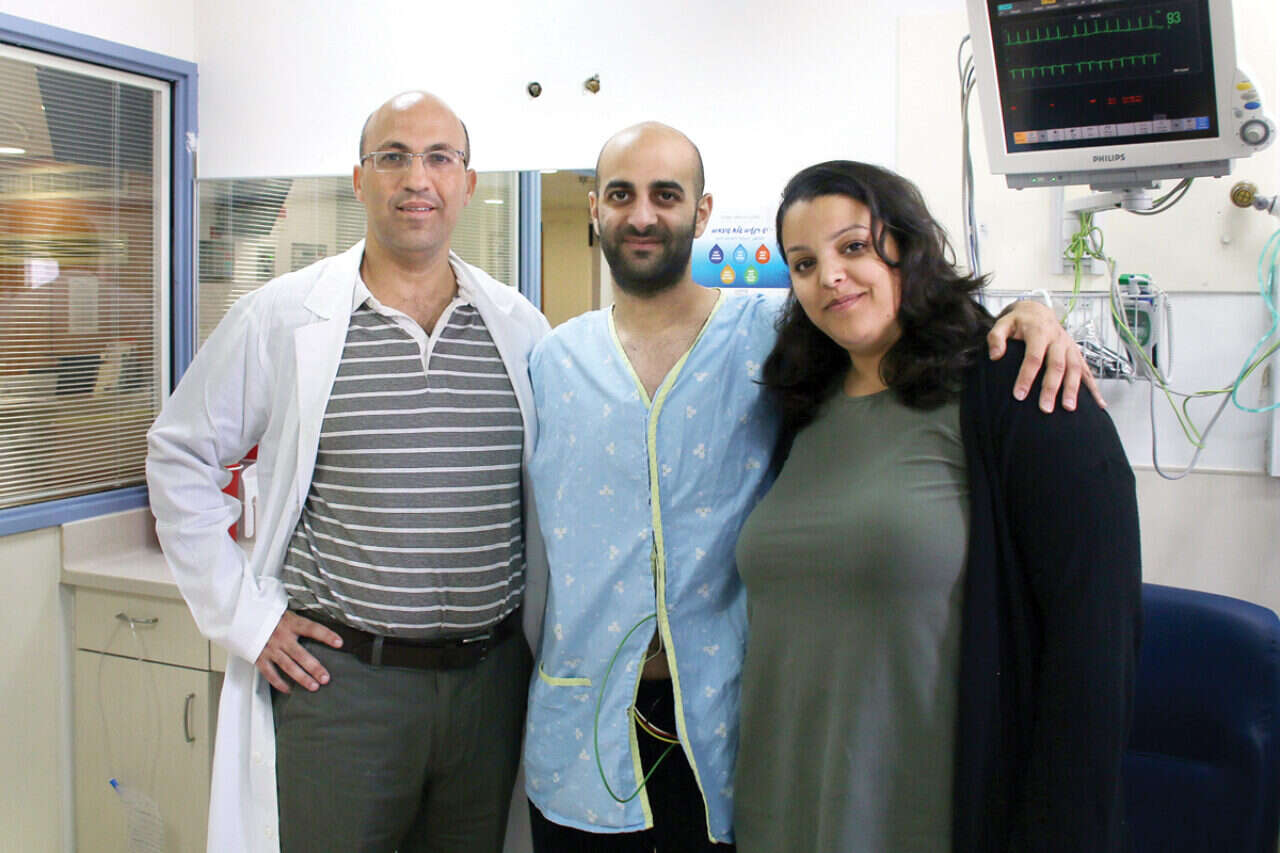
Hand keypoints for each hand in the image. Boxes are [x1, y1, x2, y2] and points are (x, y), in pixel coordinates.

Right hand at [255, 611, 342, 692]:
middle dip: (314, 667)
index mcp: (291, 623)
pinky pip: (269, 673)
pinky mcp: (259, 657)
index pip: (312, 629)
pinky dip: (278, 682)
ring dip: (302, 678)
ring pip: (288, 666)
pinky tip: (288, 689)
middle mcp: (281, 637)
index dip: (326, 635)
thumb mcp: (287, 614)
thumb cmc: (269, 615)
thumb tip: (320, 630)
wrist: (244, 616)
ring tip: (314, 686)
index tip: (339, 643)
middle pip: (301, 654)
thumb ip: (300, 623)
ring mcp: (270, 648)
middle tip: (326, 678)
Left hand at [987, 300, 1105, 412]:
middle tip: (1045, 409)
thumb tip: (995, 356)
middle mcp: (1058, 340)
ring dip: (1073, 389)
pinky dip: (1094, 387)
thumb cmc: (1018, 322)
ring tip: (1069, 408)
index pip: (1033, 357)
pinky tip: (1099, 403)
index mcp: (1039, 333)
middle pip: (1057, 366)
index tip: (1019, 395)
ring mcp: (1070, 347)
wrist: (1038, 311)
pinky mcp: (1077, 353)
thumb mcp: (1003, 324)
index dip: (1026, 376)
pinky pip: (1088, 371)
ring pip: (1074, 369)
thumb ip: (996, 337)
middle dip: (1051, 388)